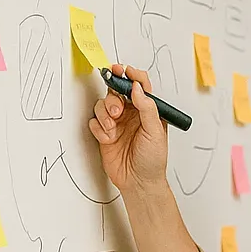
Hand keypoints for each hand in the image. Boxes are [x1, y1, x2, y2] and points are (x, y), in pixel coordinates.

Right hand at [88, 63, 168, 196]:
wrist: (139, 181)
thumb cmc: (153, 159)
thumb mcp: (156, 131)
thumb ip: (147, 108)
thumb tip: (138, 87)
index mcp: (147, 110)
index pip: (139, 86)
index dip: (131, 75)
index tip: (124, 70)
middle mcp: (131, 113)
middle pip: (116, 91)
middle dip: (113, 95)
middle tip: (118, 109)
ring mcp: (116, 122)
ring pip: (103, 104)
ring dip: (105, 113)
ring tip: (113, 127)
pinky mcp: (104, 133)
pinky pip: (94, 121)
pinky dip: (100, 128)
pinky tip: (108, 138)